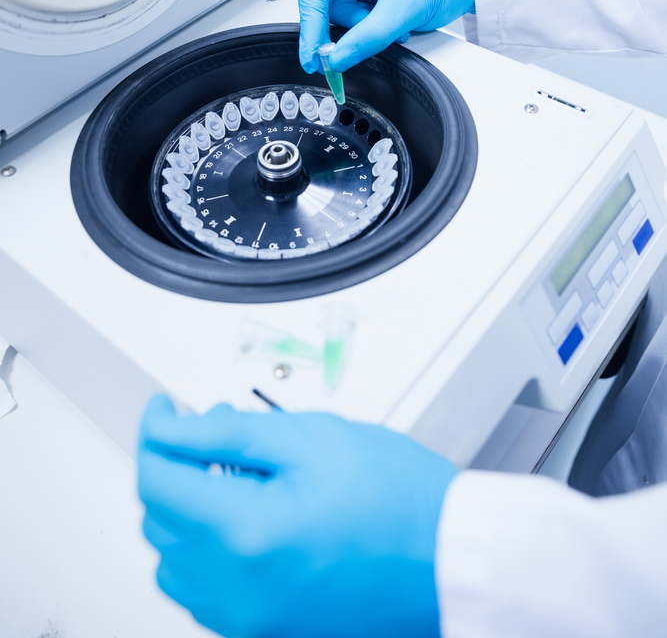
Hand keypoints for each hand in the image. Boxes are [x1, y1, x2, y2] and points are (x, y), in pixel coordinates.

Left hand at [139, 396, 456, 637]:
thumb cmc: (402, 501)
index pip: (156, 479)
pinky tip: (249, 519)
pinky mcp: (265, 633)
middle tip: (214, 432)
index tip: (165, 412)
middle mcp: (238, 591)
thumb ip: (227, 432)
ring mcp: (250, 622)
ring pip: (175, 562)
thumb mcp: (311, 438)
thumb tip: (173, 428)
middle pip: (159, 520)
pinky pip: (205, 594)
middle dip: (176, 467)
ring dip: (188, 512)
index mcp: (246, 534)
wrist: (452, 560)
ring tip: (236, 476)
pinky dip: (209, 553)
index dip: (156, 432)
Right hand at [299, 0, 473, 73]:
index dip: (310, 23)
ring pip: (341, 15)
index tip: (313, 54)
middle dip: (347, 28)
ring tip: (394, 28)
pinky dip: (371, 29)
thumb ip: (366, 38)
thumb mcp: (402, 12)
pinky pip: (356, 18)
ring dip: (363, 30)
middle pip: (326, 4)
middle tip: (355, 49)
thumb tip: (335, 59)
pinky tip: (393, 26)